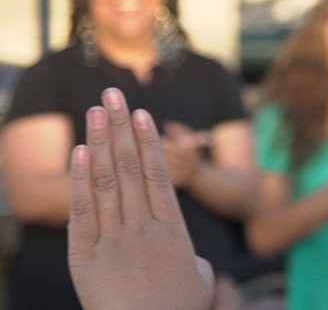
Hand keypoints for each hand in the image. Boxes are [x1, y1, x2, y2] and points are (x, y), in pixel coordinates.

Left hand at [67, 88, 214, 309]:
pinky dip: (80, 178)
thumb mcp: (199, 280)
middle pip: (130, 166)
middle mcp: (143, 226)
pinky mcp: (86, 255)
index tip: (141, 113)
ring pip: (107, 180)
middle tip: (113, 94)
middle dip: (121, 126)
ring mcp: (114, 239)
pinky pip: (82, 210)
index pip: (158, 174)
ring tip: (96, 110)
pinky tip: (81, 151)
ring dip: (101, 141)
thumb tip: (193, 257)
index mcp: (173, 230)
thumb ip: (194, 259)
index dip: (148, 140)